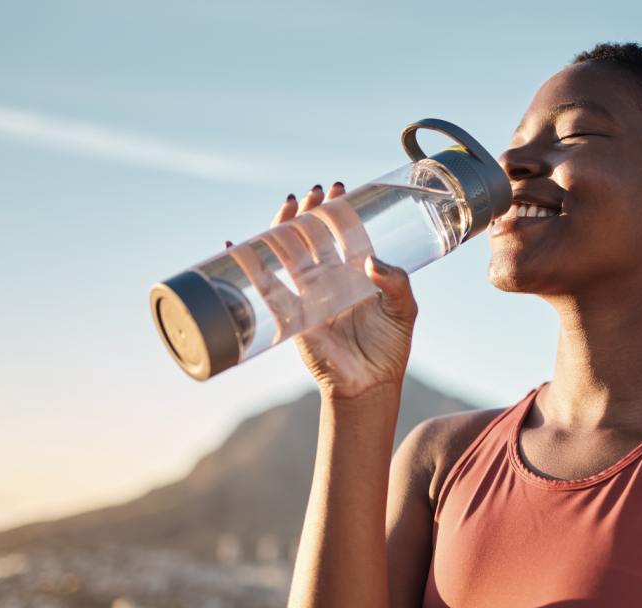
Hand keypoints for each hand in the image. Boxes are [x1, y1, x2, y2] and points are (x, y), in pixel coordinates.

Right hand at [270, 184, 417, 398]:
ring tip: (288, 205)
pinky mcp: (291, 313)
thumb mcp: (404, 309)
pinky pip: (267, 287)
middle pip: (313, 236)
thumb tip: (371, 261)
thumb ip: (396, 283)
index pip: (344, 233)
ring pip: (290, 253)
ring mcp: (308, 293)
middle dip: (311, 212)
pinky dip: (250, 266)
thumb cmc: (390, 346)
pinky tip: (238, 245)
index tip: (340, 190)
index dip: (339, 210)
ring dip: (284, 227)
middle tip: (313, 193)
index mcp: (356, 273)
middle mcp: (330, 278)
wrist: (369, 383)